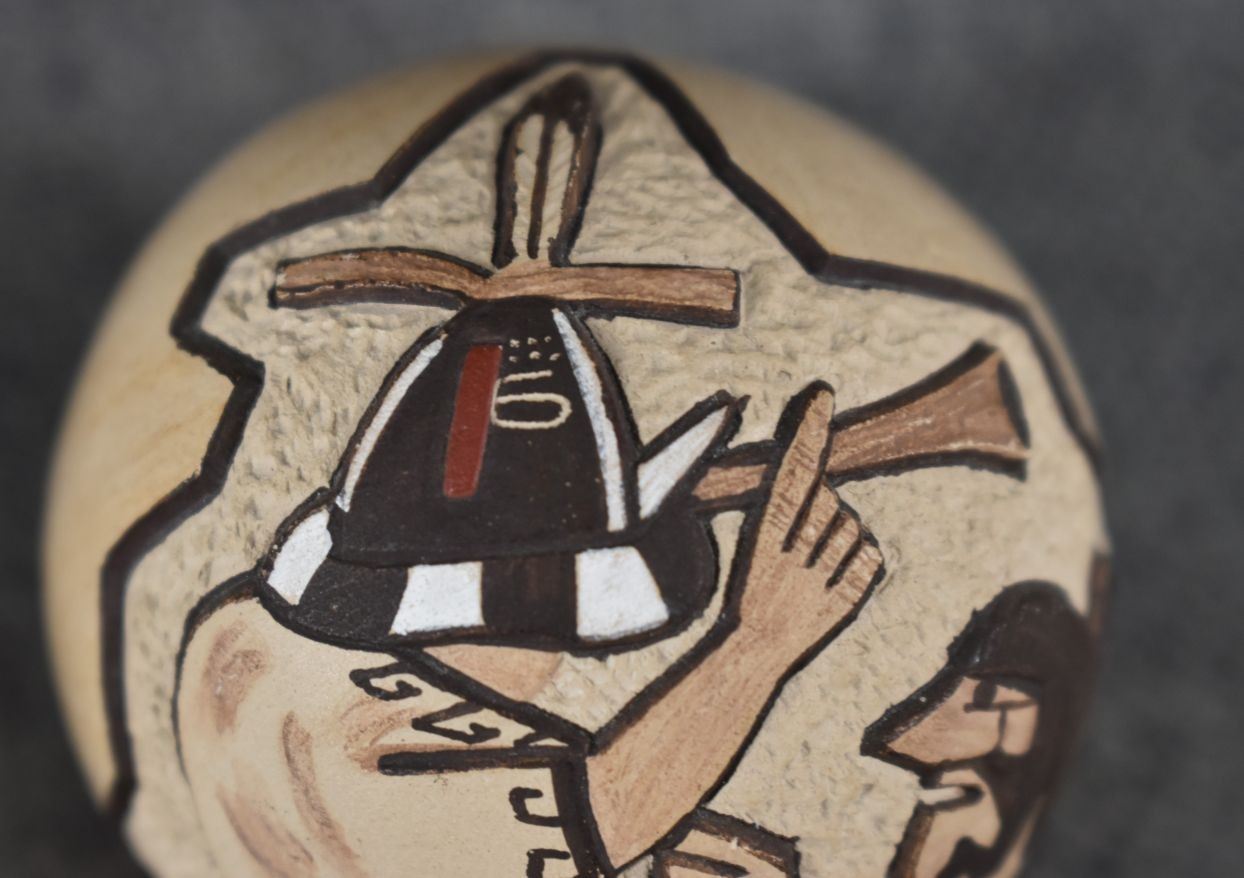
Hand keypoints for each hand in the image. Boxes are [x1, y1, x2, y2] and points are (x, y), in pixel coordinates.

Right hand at [736, 384, 883, 656]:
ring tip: (815, 568)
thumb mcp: (758, 546)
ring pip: (852, 525)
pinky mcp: (845, 599)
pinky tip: (834, 581)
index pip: (790, 469)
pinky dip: (859, 562)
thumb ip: (787, 510)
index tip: (822, 394)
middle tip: (801, 547)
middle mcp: (789, 552)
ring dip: (841, 538)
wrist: (755, 652)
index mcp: (762, 533)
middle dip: (822, 511)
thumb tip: (820, 476)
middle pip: (828, 497)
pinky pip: (869, 555)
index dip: (807, 430)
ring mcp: (818, 577)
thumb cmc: (757, 591)